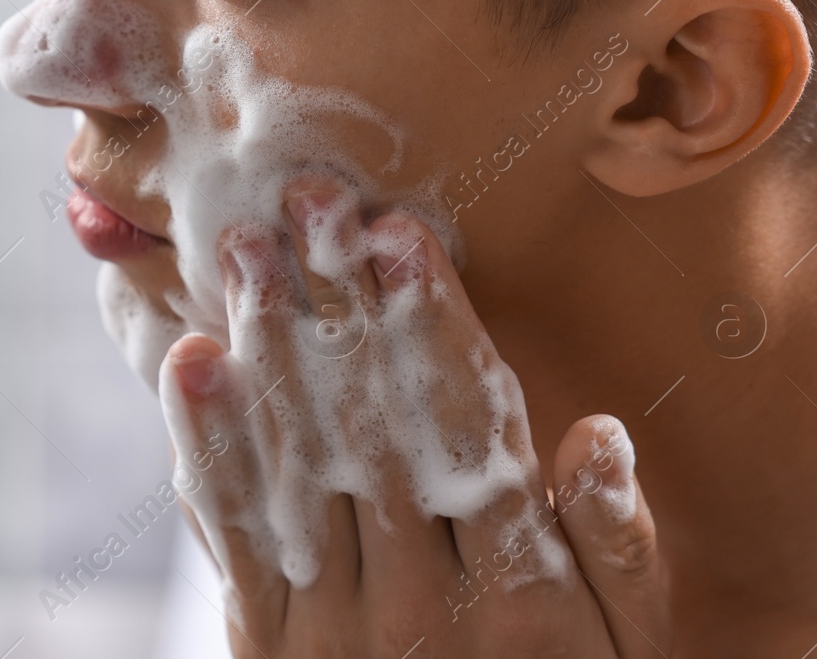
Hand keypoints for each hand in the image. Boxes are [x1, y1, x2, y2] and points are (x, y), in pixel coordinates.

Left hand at [157, 184, 672, 656]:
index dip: (430, 326)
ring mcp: (338, 627)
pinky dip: (208, 449)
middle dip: (337, 307)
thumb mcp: (627, 657)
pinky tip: (189, 362)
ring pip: (300, 469)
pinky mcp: (270, 648)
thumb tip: (597, 433)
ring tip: (248, 251)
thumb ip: (618, 555)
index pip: (465, 431)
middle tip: (307, 202)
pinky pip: (236, 543)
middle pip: (373, 429)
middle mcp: (424, 602)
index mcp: (522, 592)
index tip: (398, 235)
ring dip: (270, 352)